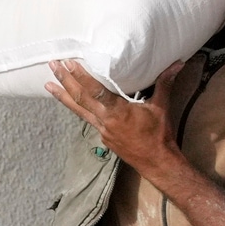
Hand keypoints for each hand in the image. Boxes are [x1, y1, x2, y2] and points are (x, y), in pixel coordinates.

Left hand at [46, 60, 180, 173]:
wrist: (157, 162)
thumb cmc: (159, 135)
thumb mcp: (161, 107)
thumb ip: (165, 83)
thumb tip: (177, 64)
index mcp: (117, 112)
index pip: (94, 91)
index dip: (80, 77)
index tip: (68, 63)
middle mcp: (105, 121)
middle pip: (80, 99)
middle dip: (65, 81)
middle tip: (52, 66)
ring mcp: (102, 130)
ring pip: (78, 110)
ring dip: (63, 96)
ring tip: (48, 85)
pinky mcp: (104, 136)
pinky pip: (87, 118)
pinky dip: (77, 108)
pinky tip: (72, 102)